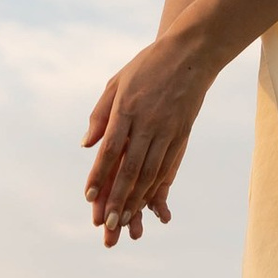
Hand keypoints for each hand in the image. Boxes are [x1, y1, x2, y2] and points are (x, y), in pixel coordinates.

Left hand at [82, 26, 214, 244]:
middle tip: (108, 224)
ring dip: (137, 199)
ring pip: (151, 172)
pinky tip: (148, 203)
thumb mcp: (116, 82)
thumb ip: (100, 114)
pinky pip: (168, 166)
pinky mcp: (182, 134)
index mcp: (126, 109)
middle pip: (131, 168)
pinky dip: (157, 187)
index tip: (89, 197)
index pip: (110, 149)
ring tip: (125, 221)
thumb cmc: (148, 65)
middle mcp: (147, 123)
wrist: (191, 53)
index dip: (99, 175)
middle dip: (118, 198)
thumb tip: (86, 145)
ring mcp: (167, 130)